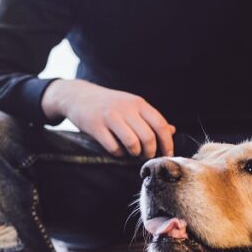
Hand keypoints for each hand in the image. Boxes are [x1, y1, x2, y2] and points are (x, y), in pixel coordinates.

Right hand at [41, 79, 174, 157]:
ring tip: (133, 153)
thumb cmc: (110, 104)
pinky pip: (113, 148)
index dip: (167, 143)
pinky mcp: (96, 126)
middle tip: (146, 156)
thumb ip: (151, 119)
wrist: (79, 96)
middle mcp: (126, 108)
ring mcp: (110, 117)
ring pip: (132, 144)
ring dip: (135, 154)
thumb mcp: (132, 106)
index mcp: (138, 103)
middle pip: (148, 137)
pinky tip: (118, 150)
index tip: (167, 155)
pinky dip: (119, 154)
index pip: (160, 125)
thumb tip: (172, 131)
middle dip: (150, 152)